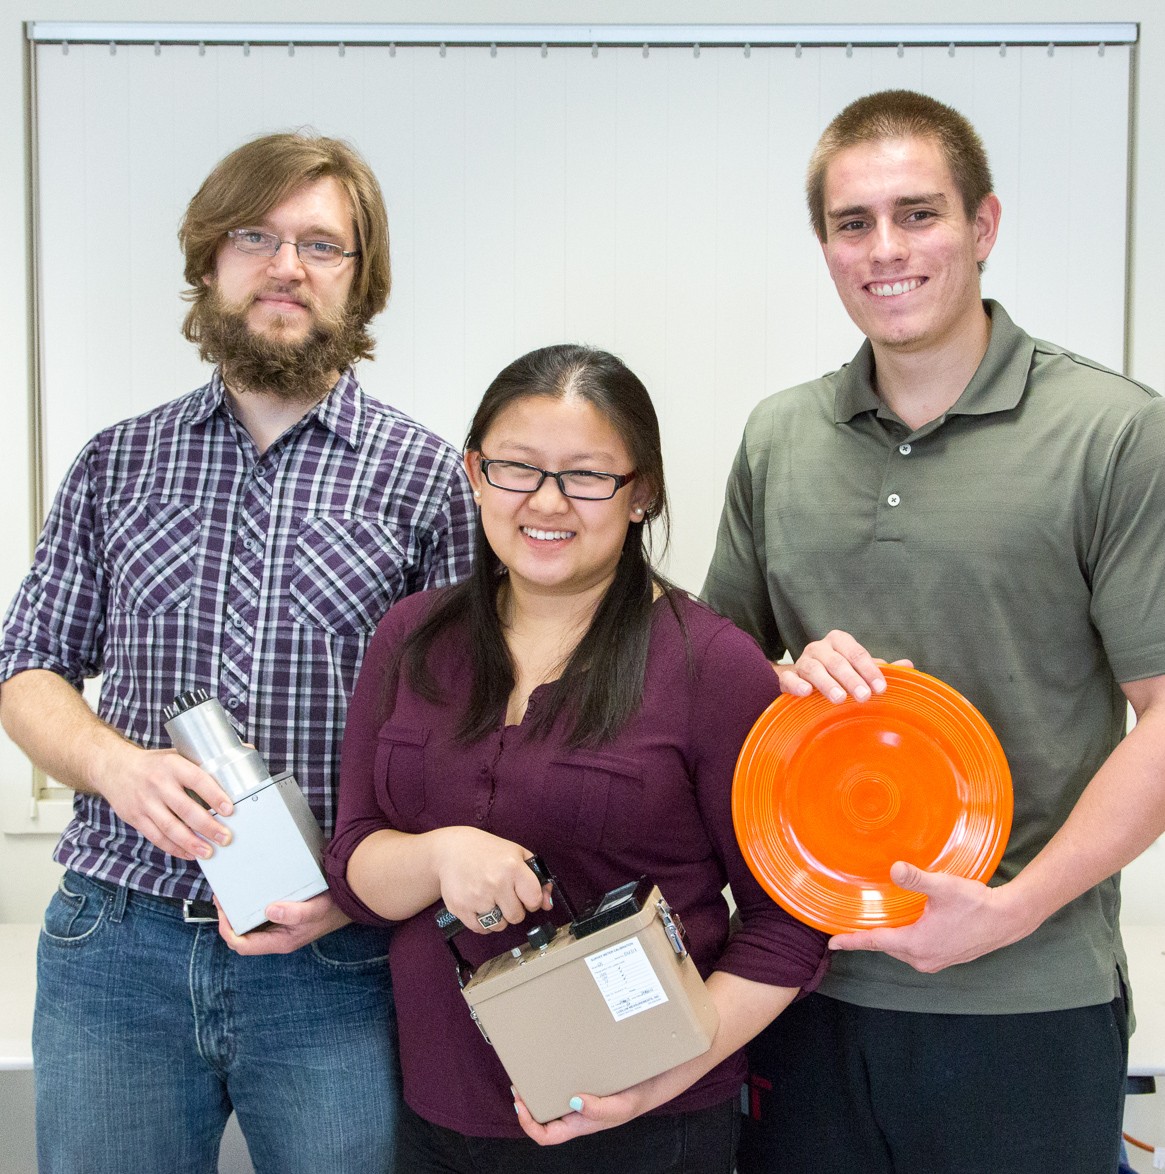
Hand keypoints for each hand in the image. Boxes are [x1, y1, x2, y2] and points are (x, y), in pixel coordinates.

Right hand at [94, 743, 233, 859]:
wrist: (113, 767)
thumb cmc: (155, 763)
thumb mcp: (178, 753)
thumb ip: (207, 758)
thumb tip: (246, 751)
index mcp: (173, 765)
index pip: (197, 780)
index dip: (214, 795)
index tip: (230, 809)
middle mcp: (158, 784)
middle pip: (185, 809)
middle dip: (208, 826)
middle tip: (226, 837)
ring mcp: (145, 802)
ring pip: (170, 827)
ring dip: (191, 842)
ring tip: (209, 852)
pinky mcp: (135, 818)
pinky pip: (156, 837)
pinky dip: (174, 848)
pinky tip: (189, 853)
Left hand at [215, 891, 350, 954]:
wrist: (353, 897)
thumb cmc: (335, 906)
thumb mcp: (317, 909)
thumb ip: (295, 913)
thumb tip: (269, 910)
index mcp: (280, 941)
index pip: (243, 945)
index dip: (227, 931)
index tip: (223, 910)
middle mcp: (277, 936)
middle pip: (242, 935)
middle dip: (228, 918)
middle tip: (222, 896)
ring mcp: (281, 925)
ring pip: (250, 924)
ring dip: (238, 910)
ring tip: (231, 890)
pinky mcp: (285, 913)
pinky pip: (261, 913)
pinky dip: (251, 903)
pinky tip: (250, 888)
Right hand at [434, 827, 551, 932]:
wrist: (451, 849)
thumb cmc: (487, 851)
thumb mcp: (517, 854)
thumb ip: (537, 879)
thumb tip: (548, 904)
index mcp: (512, 867)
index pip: (534, 900)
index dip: (531, 900)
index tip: (524, 895)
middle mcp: (495, 883)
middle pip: (517, 916)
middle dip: (514, 908)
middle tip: (504, 894)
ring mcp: (477, 897)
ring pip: (499, 926)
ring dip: (498, 917)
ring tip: (490, 898)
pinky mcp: (460, 908)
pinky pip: (481, 930)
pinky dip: (482, 922)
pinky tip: (479, 905)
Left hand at [513, 1086, 648, 1145]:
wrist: (650, 1082)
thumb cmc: (634, 1099)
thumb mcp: (619, 1108)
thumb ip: (598, 1109)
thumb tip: (573, 1102)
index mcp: (579, 1124)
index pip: (547, 1135)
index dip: (529, 1124)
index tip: (521, 1105)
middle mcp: (575, 1113)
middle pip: (543, 1117)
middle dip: (527, 1104)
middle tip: (518, 1084)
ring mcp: (578, 1098)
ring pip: (550, 1099)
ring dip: (537, 1089)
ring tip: (528, 1073)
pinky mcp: (583, 1081)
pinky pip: (562, 1082)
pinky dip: (552, 1075)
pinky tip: (550, 1063)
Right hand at [777, 630, 912, 702]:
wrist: (802, 678)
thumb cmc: (836, 672)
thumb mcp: (858, 668)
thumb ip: (879, 668)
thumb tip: (909, 666)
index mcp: (839, 641)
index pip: (856, 653)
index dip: (870, 670)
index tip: (881, 688)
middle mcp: (819, 648)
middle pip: (837, 662)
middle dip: (852, 679)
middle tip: (864, 696)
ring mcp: (802, 662)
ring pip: (814, 669)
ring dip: (827, 683)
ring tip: (839, 698)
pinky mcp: (787, 677)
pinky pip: (789, 678)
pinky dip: (796, 684)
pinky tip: (806, 692)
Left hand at [828, 861, 1031, 971]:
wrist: (1008, 919)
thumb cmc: (976, 904)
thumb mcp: (943, 887)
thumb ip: (916, 878)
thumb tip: (894, 868)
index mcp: (916, 944)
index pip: (875, 942)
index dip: (852, 941)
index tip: (832, 943)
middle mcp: (922, 958)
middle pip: (886, 946)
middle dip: (868, 937)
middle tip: (848, 925)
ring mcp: (934, 961)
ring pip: (900, 949)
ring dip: (887, 937)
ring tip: (872, 922)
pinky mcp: (945, 957)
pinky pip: (914, 950)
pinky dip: (903, 939)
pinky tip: (902, 925)